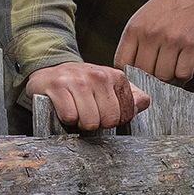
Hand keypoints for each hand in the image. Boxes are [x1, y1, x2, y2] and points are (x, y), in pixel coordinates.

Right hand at [25, 61, 149, 130]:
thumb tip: (142, 103)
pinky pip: (69, 116)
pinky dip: (66, 118)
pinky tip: (65, 108)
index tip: (104, 113)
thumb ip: (131, 96)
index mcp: (116, 77)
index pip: (126, 114)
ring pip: (89, 121)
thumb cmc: (82, 83)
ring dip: (81, 122)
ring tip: (78, 112)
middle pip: (108, 120)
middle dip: (98, 123)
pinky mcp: (58, 86)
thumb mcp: (110, 86)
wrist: (50, 71)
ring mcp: (78, 80)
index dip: (114, 120)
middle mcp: (98, 76)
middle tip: (89, 114)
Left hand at [113, 0, 193, 83]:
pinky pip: (183, 73)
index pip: (123, 63)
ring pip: (164, 76)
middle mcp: (151, 35)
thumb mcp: (141, 20)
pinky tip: (183, 65)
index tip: (138, 74)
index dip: (130, 73)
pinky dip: (183, 75)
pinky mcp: (191, 45)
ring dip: (169, 76)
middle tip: (159, 69)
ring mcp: (171, 40)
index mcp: (134, 29)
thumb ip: (134, 43)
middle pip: (144, 74)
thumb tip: (131, 72)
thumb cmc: (167, 7)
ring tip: (172, 65)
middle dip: (151, 77)